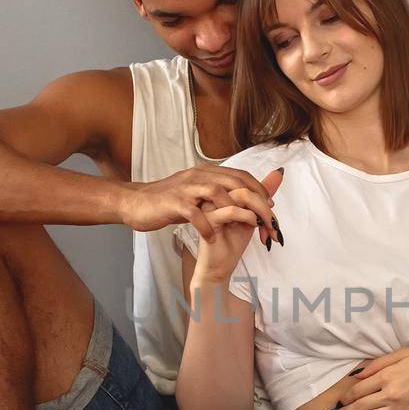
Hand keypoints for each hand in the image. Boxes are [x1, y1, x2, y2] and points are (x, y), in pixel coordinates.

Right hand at [121, 166, 282, 243]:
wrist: (137, 203)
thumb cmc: (168, 201)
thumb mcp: (199, 194)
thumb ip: (220, 195)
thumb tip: (244, 198)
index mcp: (206, 172)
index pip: (240, 175)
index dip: (259, 189)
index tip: (271, 206)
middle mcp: (198, 175)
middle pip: (235, 182)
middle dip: (255, 201)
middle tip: (266, 220)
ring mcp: (185, 188)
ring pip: (217, 192)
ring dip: (234, 210)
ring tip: (245, 227)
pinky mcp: (173, 203)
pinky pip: (194, 213)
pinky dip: (206, 225)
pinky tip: (214, 237)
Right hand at [190, 170, 284, 283]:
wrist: (219, 265)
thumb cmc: (233, 242)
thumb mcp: (253, 216)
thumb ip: (263, 196)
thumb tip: (278, 174)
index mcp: (224, 192)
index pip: (249, 183)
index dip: (265, 198)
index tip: (271, 219)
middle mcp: (215, 196)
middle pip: (247, 187)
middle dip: (266, 207)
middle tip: (274, 226)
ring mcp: (210, 206)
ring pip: (242, 195)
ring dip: (261, 212)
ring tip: (266, 228)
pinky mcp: (208, 219)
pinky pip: (232, 210)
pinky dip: (249, 218)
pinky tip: (253, 228)